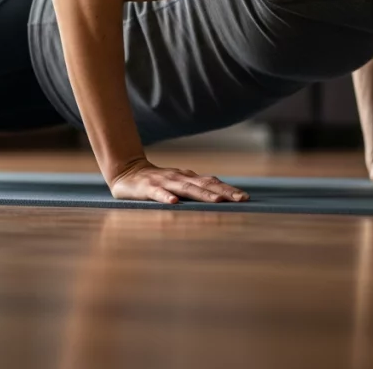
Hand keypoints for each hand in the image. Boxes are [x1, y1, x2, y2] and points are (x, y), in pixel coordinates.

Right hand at [109, 159, 248, 203]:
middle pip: (205, 185)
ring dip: (203, 195)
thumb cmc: (157, 181)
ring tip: (218, 201)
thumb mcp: (179, 182)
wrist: (127, 171)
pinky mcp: (148, 188)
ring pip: (186, 189)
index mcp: (188, 178)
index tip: (245, 197)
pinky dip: (166, 197)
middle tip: (241, 199)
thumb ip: (196, 187)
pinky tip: (174, 203)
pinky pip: (158, 194)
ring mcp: (164, 182)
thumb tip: (221, 194)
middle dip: (224, 192)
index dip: (229, 189)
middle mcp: (179, 178)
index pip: (212, 183)